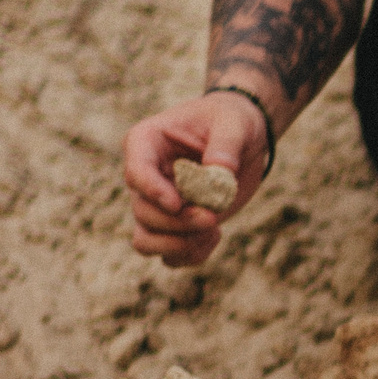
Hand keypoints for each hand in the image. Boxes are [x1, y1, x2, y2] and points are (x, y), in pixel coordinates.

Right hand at [121, 91, 269, 267]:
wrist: (241, 139)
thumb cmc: (231, 122)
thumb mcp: (234, 124)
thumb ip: (226, 144)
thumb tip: (219, 171)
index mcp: (146, 143)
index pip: (136, 172)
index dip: (152, 191)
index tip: (177, 203)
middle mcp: (146, 177)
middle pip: (143, 213)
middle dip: (178, 223)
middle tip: (212, 217)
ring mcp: (158, 204)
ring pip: (146, 240)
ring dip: (179, 245)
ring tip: (213, 230)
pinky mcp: (177, 224)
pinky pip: (170, 255)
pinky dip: (191, 255)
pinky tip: (215, 236)